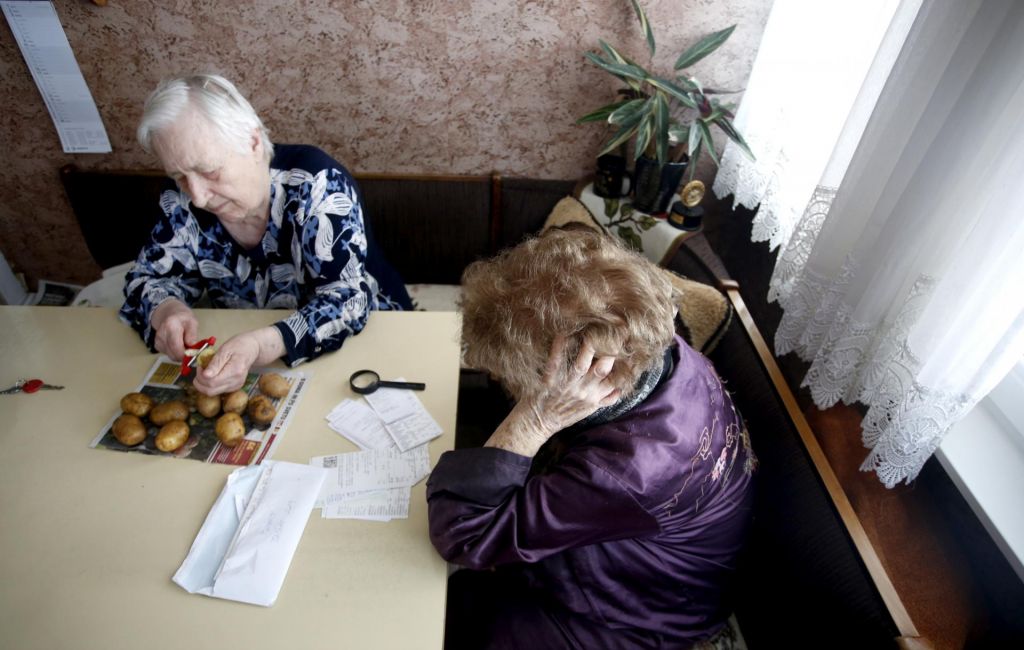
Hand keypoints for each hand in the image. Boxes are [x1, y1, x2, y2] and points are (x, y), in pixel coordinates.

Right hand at [151, 299, 197, 360]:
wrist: (170, 314)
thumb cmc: (183, 318)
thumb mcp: (193, 322)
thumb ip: (192, 334)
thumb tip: (192, 346)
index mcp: (171, 326)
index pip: (175, 346)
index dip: (184, 354)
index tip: (193, 355)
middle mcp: (161, 334)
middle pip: (173, 353)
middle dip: (184, 355)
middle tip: (192, 350)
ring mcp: (158, 340)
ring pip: (171, 355)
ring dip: (180, 354)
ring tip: (185, 344)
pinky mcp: (157, 345)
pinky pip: (168, 354)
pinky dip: (175, 353)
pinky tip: (178, 344)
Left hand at [192, 326, 284, 394]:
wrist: (251, 350)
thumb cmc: (238, 346)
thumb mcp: (224, 350)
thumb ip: (214, 364)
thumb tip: (205, 376)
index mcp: (235, 370)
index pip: (212, 382)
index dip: (200, 376)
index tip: (200, 366)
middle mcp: (236, 381)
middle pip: (211, 391)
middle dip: (199, 383)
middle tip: (200, 370)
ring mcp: (236, 386)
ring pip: (212, 392)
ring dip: (204, 384)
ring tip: (206, 371)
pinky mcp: (234, 387)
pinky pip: (217, 390)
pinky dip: (210, 384)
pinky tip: (213, 375)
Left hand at [485, 336, 620, 456]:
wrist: (539, 422)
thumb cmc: (565, 414)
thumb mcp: (589, 410)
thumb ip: (605, 400)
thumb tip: (620, 389)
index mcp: (595, 397)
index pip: (615, 379)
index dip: (622, 362)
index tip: (624, 345)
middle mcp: (583, 391)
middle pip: (602, 369)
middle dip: (609, 351)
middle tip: (611, 332)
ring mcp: (566, 386)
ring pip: (581, 365)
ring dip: (588, 347)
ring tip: (592, 330)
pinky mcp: (549, 381)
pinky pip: (555, 361)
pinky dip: (559, 347)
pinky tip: (563, 333)